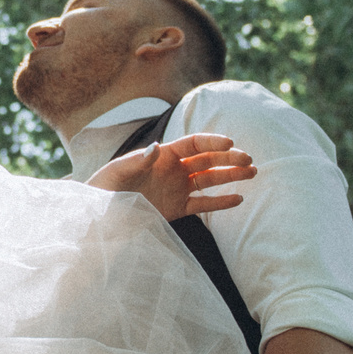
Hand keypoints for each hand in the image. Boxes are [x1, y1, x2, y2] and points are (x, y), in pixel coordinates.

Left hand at [91, 132, 255, 221]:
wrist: (99, 212)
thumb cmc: (105, 185)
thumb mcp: (118, 171)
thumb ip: (138, 161)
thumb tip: (156, 148)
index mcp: (163, 154)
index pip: (194, 144)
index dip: (213, 141)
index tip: (230, 142)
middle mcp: (174, 169)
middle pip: (208, 160)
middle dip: (229, 158)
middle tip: (249, 160)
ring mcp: (177, 189)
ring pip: (210, 180)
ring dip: (231, 176)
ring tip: (253, 173)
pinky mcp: (176, 209)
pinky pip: (203, 205)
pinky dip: (220, 203)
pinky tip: (239, 199)